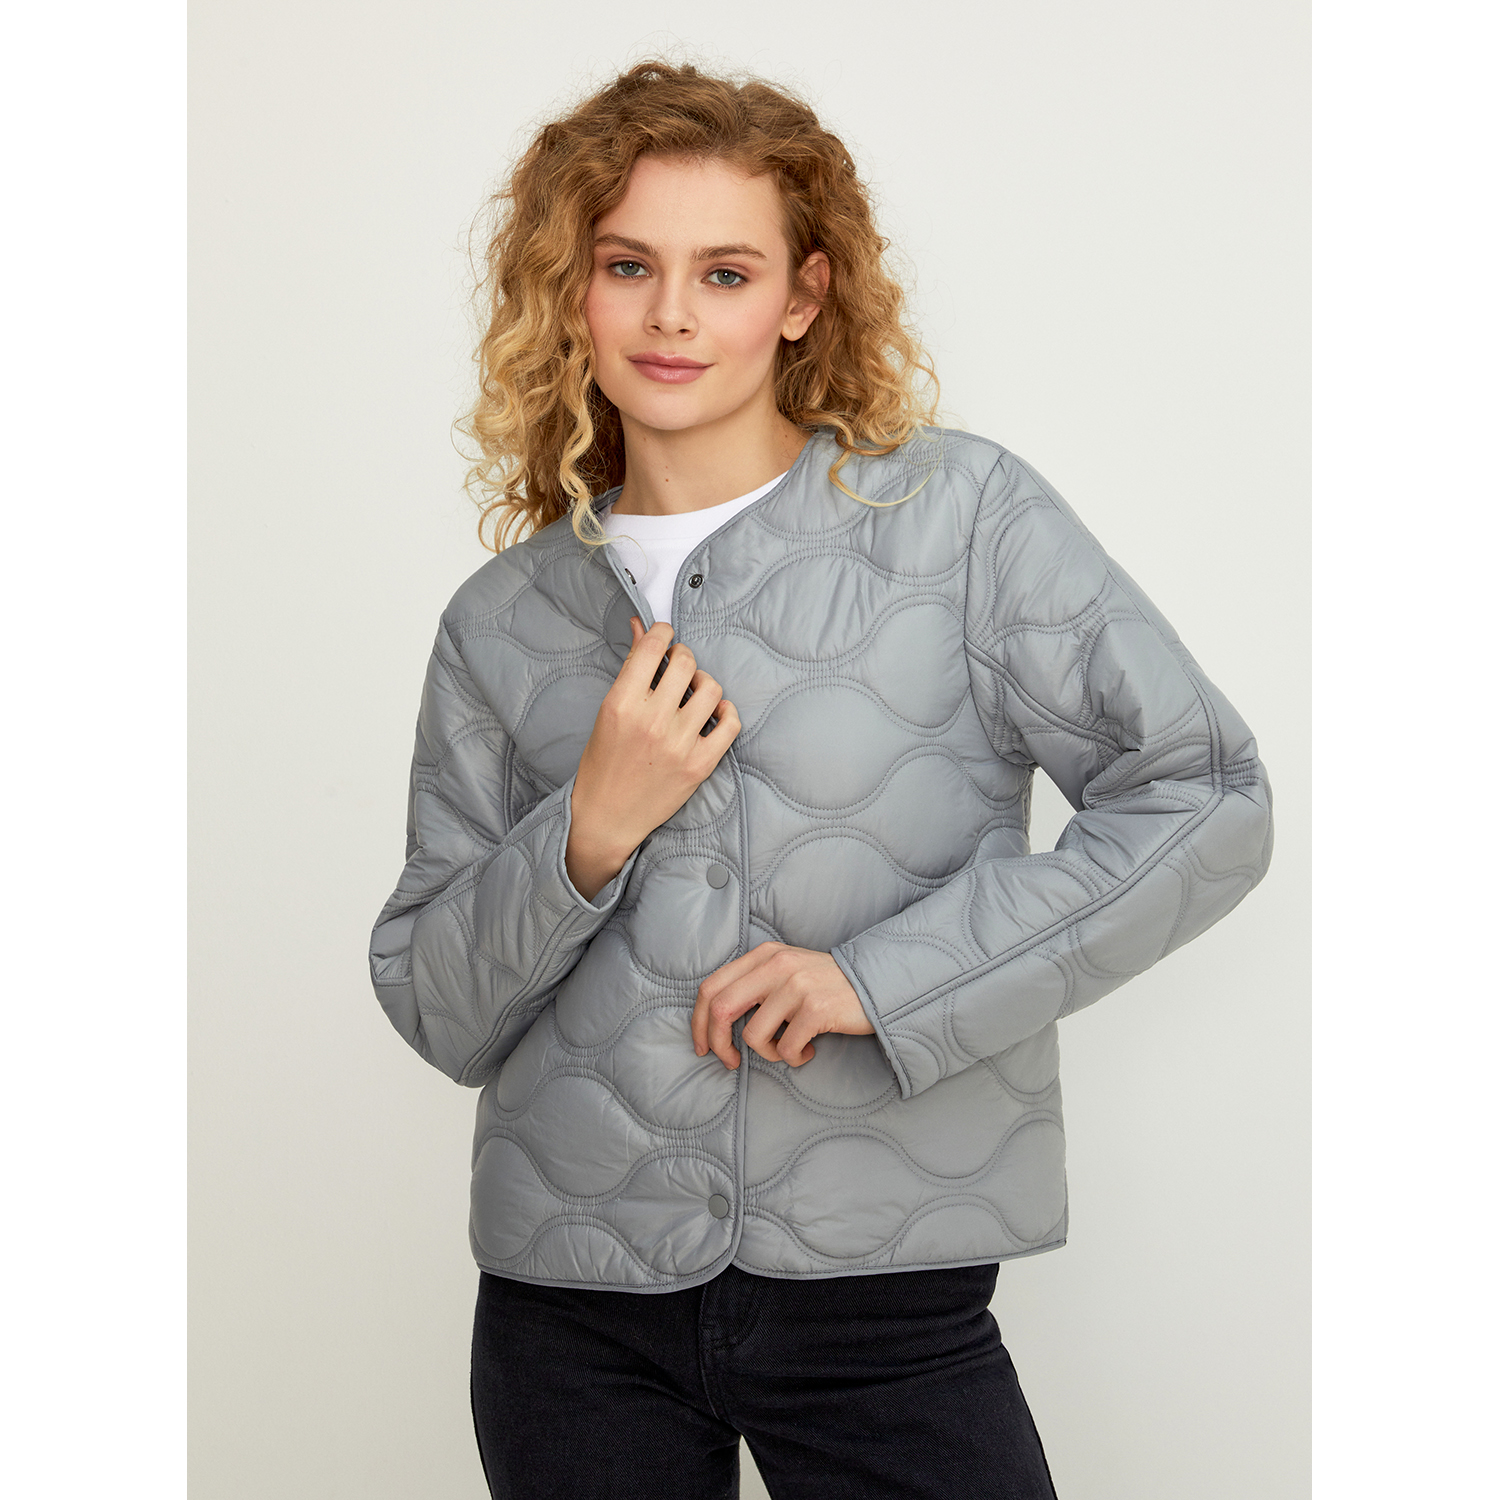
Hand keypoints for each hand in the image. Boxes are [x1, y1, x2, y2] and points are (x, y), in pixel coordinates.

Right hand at [566, 618, 740, 901]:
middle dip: (683, 658)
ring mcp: (679, 744)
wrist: (607, 818)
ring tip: (693, 694)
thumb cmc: (603, 763)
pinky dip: (726, 713)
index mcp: (622, 704)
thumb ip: (631, 669)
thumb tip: (641, 626)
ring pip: (711, 689)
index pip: (653, 647)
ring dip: (703, 685)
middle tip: (678, 669)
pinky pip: (731, 723)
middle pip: (686, 663)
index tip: (665, 637)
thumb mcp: (608, 712)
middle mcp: (651, 721)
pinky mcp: (700, 765)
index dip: (663, 633)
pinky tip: (712, 716)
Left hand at [692, 942, 874, 1069]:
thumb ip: (754, 984)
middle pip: (720, 1010)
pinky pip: (785, 1049)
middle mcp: (776, 965)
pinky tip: (809, 1050)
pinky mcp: (815, 1008)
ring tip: (790, 1048)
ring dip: (768, 1053)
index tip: (703, 1045)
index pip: (711, 987)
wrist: (877, 985)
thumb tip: (715, 1020)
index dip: (698, 1021)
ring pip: (754, 1036)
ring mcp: (796, 986)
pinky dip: (794, 1058)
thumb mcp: (787, 971)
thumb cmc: (826, 986)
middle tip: (730, 1062)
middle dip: (718, 1044)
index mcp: (763, 955)